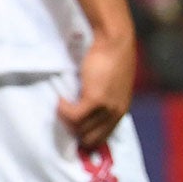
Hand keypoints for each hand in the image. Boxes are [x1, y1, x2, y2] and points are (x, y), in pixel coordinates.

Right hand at [58, 28, 136, 151]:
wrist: (115, 42)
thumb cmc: (111, 59)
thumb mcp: (112, 86)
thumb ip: (104, 100)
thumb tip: (85, 113)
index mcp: (121, 111)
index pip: (103, 138)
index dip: (86, 139)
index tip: (72, 133)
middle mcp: (116, 113)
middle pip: (91, 139)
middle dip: (75, 132)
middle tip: (64, 118)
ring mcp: (107, 107)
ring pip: (80, 128)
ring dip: (67, 119)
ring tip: (62, 105)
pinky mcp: (96, 99)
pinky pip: (74, 116)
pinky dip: (64, 110)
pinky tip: (61, 100)